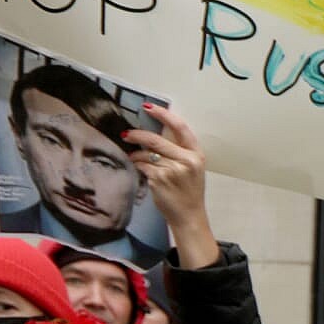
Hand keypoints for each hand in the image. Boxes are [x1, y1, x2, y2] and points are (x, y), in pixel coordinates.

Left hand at [121, 102, 217, 266]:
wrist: (189, 215)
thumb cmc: (188, 192)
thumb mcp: (191, 168)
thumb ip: (178, 151)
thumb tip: (152, 136)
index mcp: (196, 154)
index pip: (180, 127)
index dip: (163, 114)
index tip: (149, 108)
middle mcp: (187, 161)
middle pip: (157, 140)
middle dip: (138, 135)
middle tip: (126, 134)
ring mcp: (173, 170)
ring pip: (146, 154)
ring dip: (136, 155)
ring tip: (134, 158)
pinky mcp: (160, 179)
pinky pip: (142, 166)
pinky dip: (137, 165)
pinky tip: (139, 169)